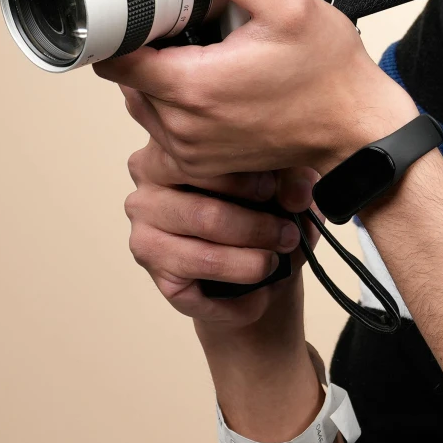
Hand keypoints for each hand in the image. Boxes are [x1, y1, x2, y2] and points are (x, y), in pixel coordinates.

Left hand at [96, 0, 417, 177]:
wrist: (355, 126)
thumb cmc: (329, 74)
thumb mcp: (287, 6)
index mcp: (194, 87)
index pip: (115, 60)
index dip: (120, 31)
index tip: (141, 15)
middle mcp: (183, 127)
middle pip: (126, 80)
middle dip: (146, 51)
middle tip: (187, 32)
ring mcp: (190, 151)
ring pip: (142, 105)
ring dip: (159, 80)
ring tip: (204, 59)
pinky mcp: (201, 164)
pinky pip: (163, 130)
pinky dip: (176, 107)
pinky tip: (212, 88)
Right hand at [123, 140, 315, 329]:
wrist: (256, 264)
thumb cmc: (263, 209)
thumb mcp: (285, 183)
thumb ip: (292, 177)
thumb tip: (298, 194)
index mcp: (173, 146)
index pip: (203, 156)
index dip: (249, 176)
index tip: (279, 190)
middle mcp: (147, 186)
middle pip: (206, 210)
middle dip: (257, 227)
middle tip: (289, 235)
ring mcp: (144, 232)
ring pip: (204, 252)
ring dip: (250, 262)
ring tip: (276, 262)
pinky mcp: (155, 274)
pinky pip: (199, 290)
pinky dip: (237, 296)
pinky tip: (258, 294)